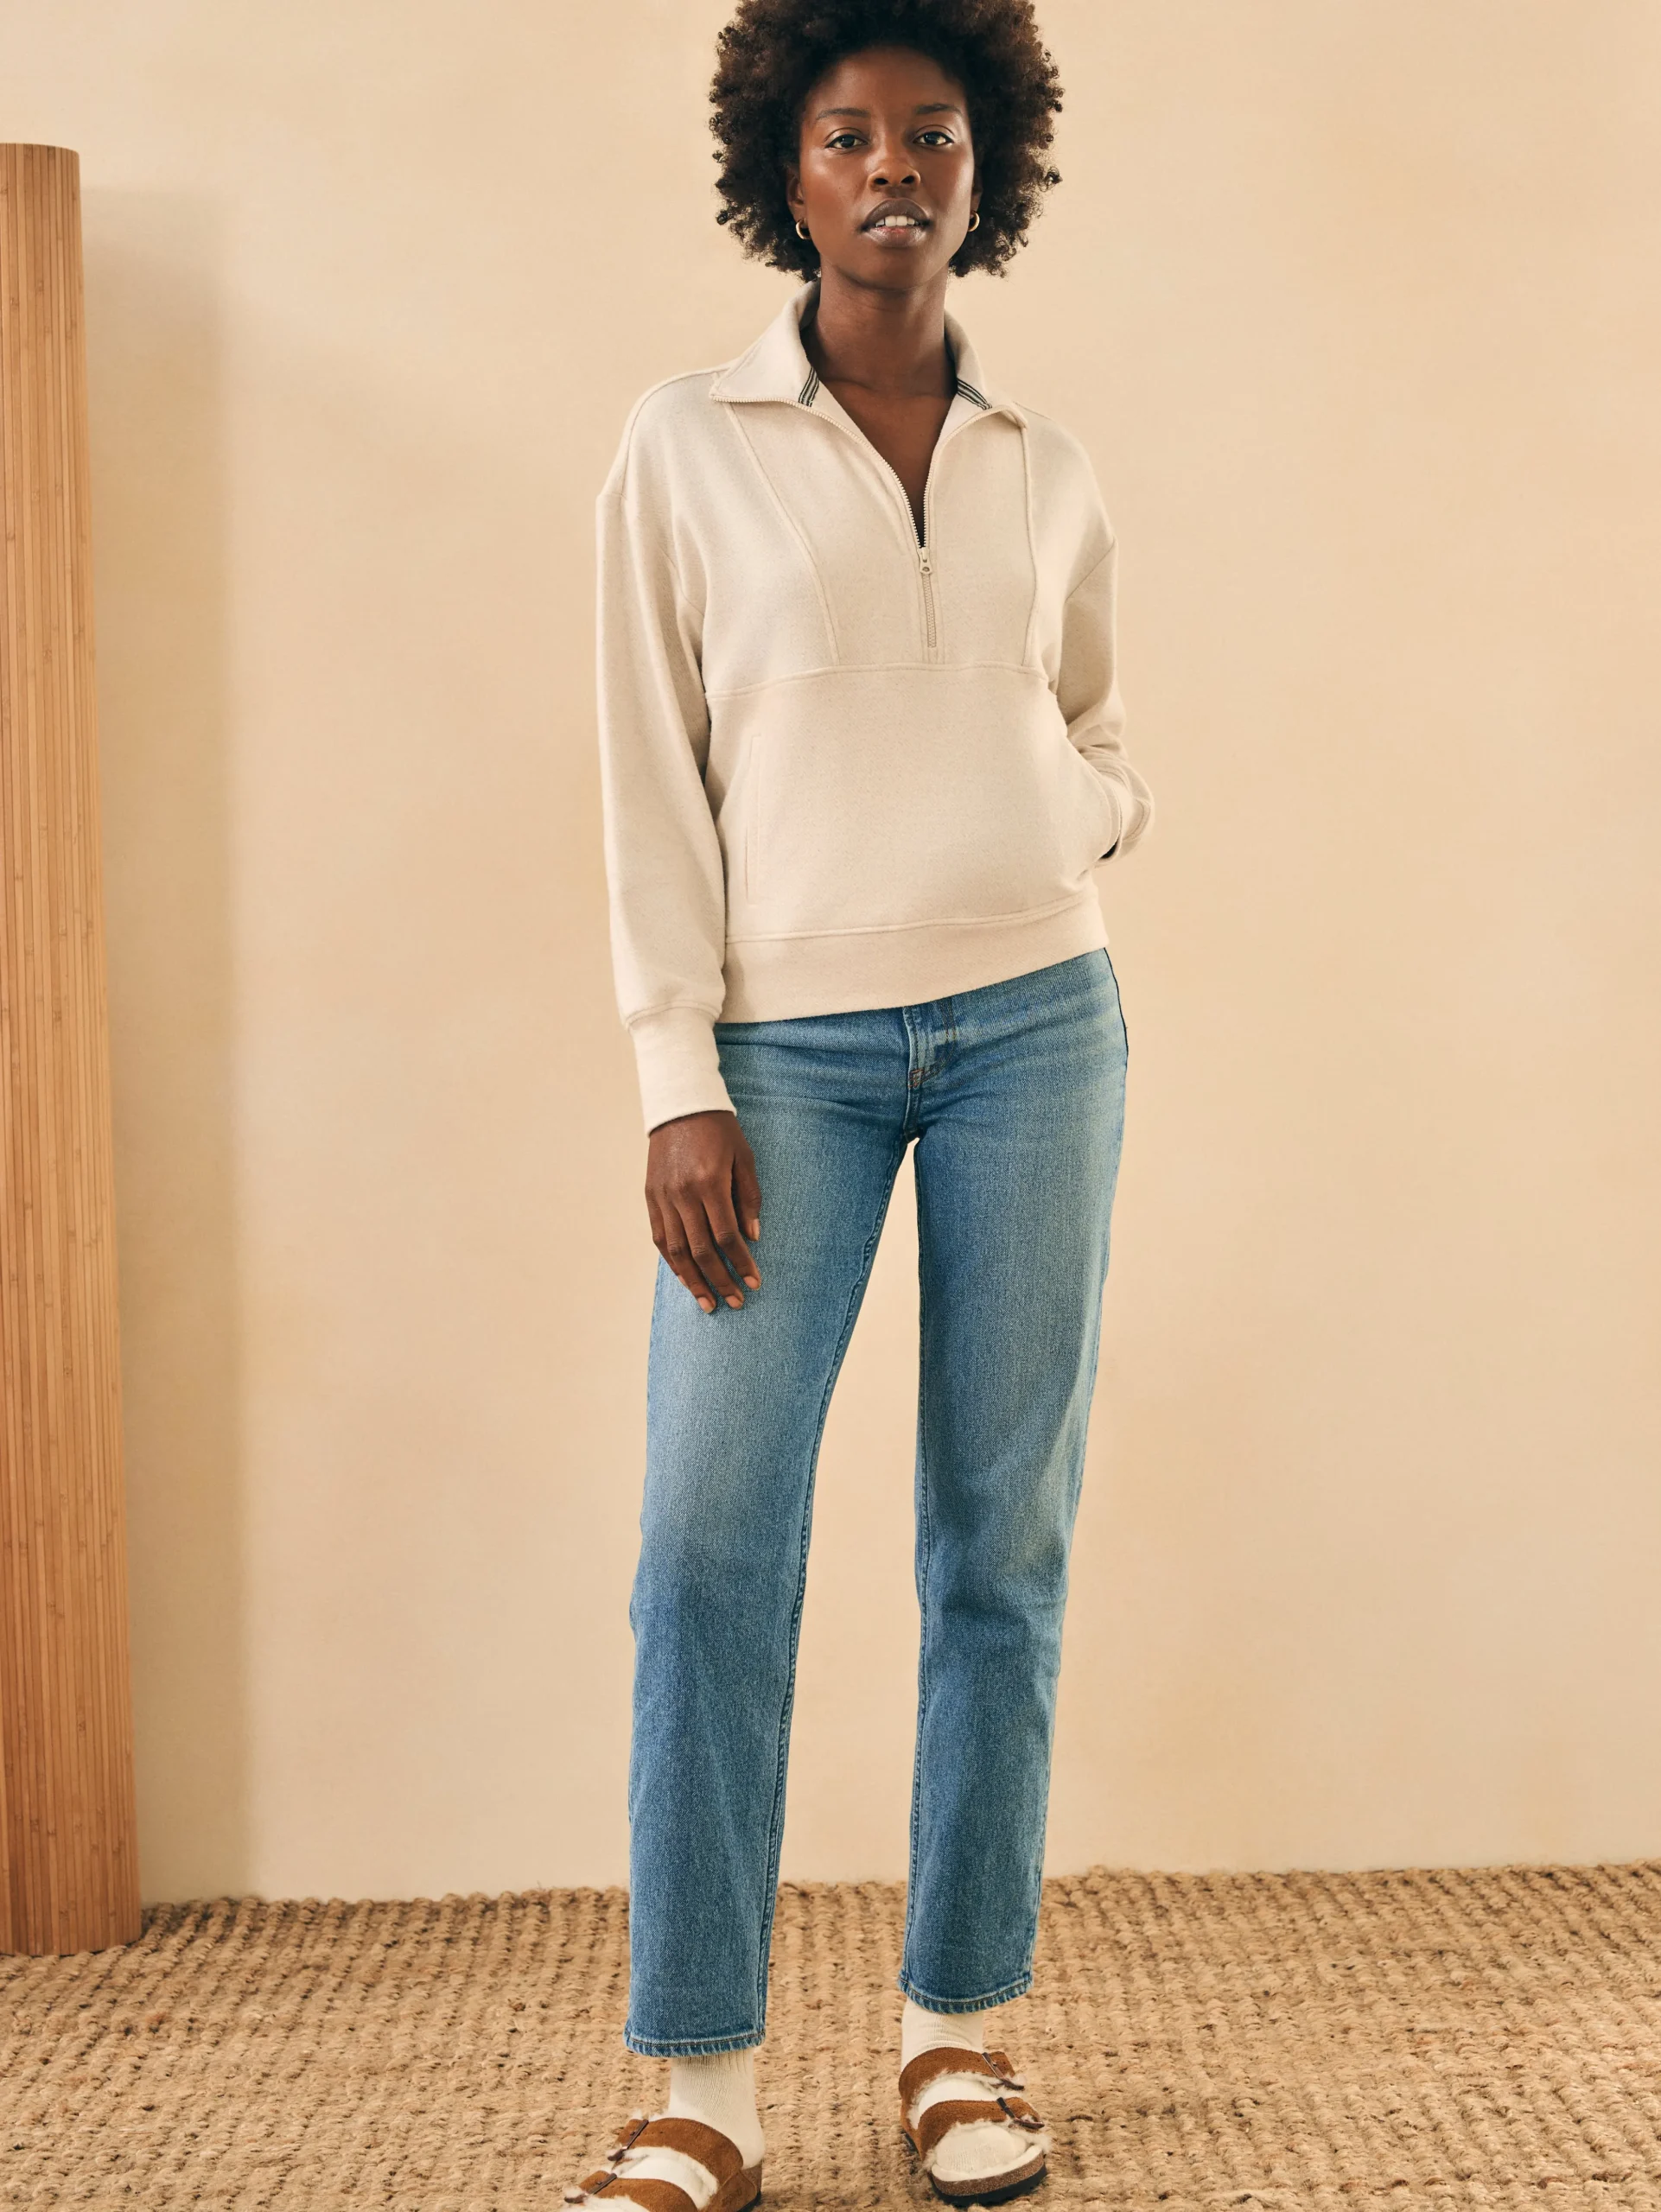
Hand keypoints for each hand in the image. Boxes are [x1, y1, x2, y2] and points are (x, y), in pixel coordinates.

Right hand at [645, 1109, 761, 1313]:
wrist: (680, 1105)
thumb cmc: (719, 1131)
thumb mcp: (744, 1158)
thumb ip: (748, 1198)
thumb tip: (752, 1238)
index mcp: (710, 1183)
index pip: (727, 1236)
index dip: (741, 1263)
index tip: (754, 1283)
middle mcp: (683, 1194)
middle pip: (701, 1250)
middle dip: (720, 1281)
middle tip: (736, 1302)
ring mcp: (663, 1197)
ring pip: (677, 1251)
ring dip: (694, 1281)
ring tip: (709, 1303)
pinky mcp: (651, 1197)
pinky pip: (661, 1237)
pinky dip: (673, 1262)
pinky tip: (686, 1278)